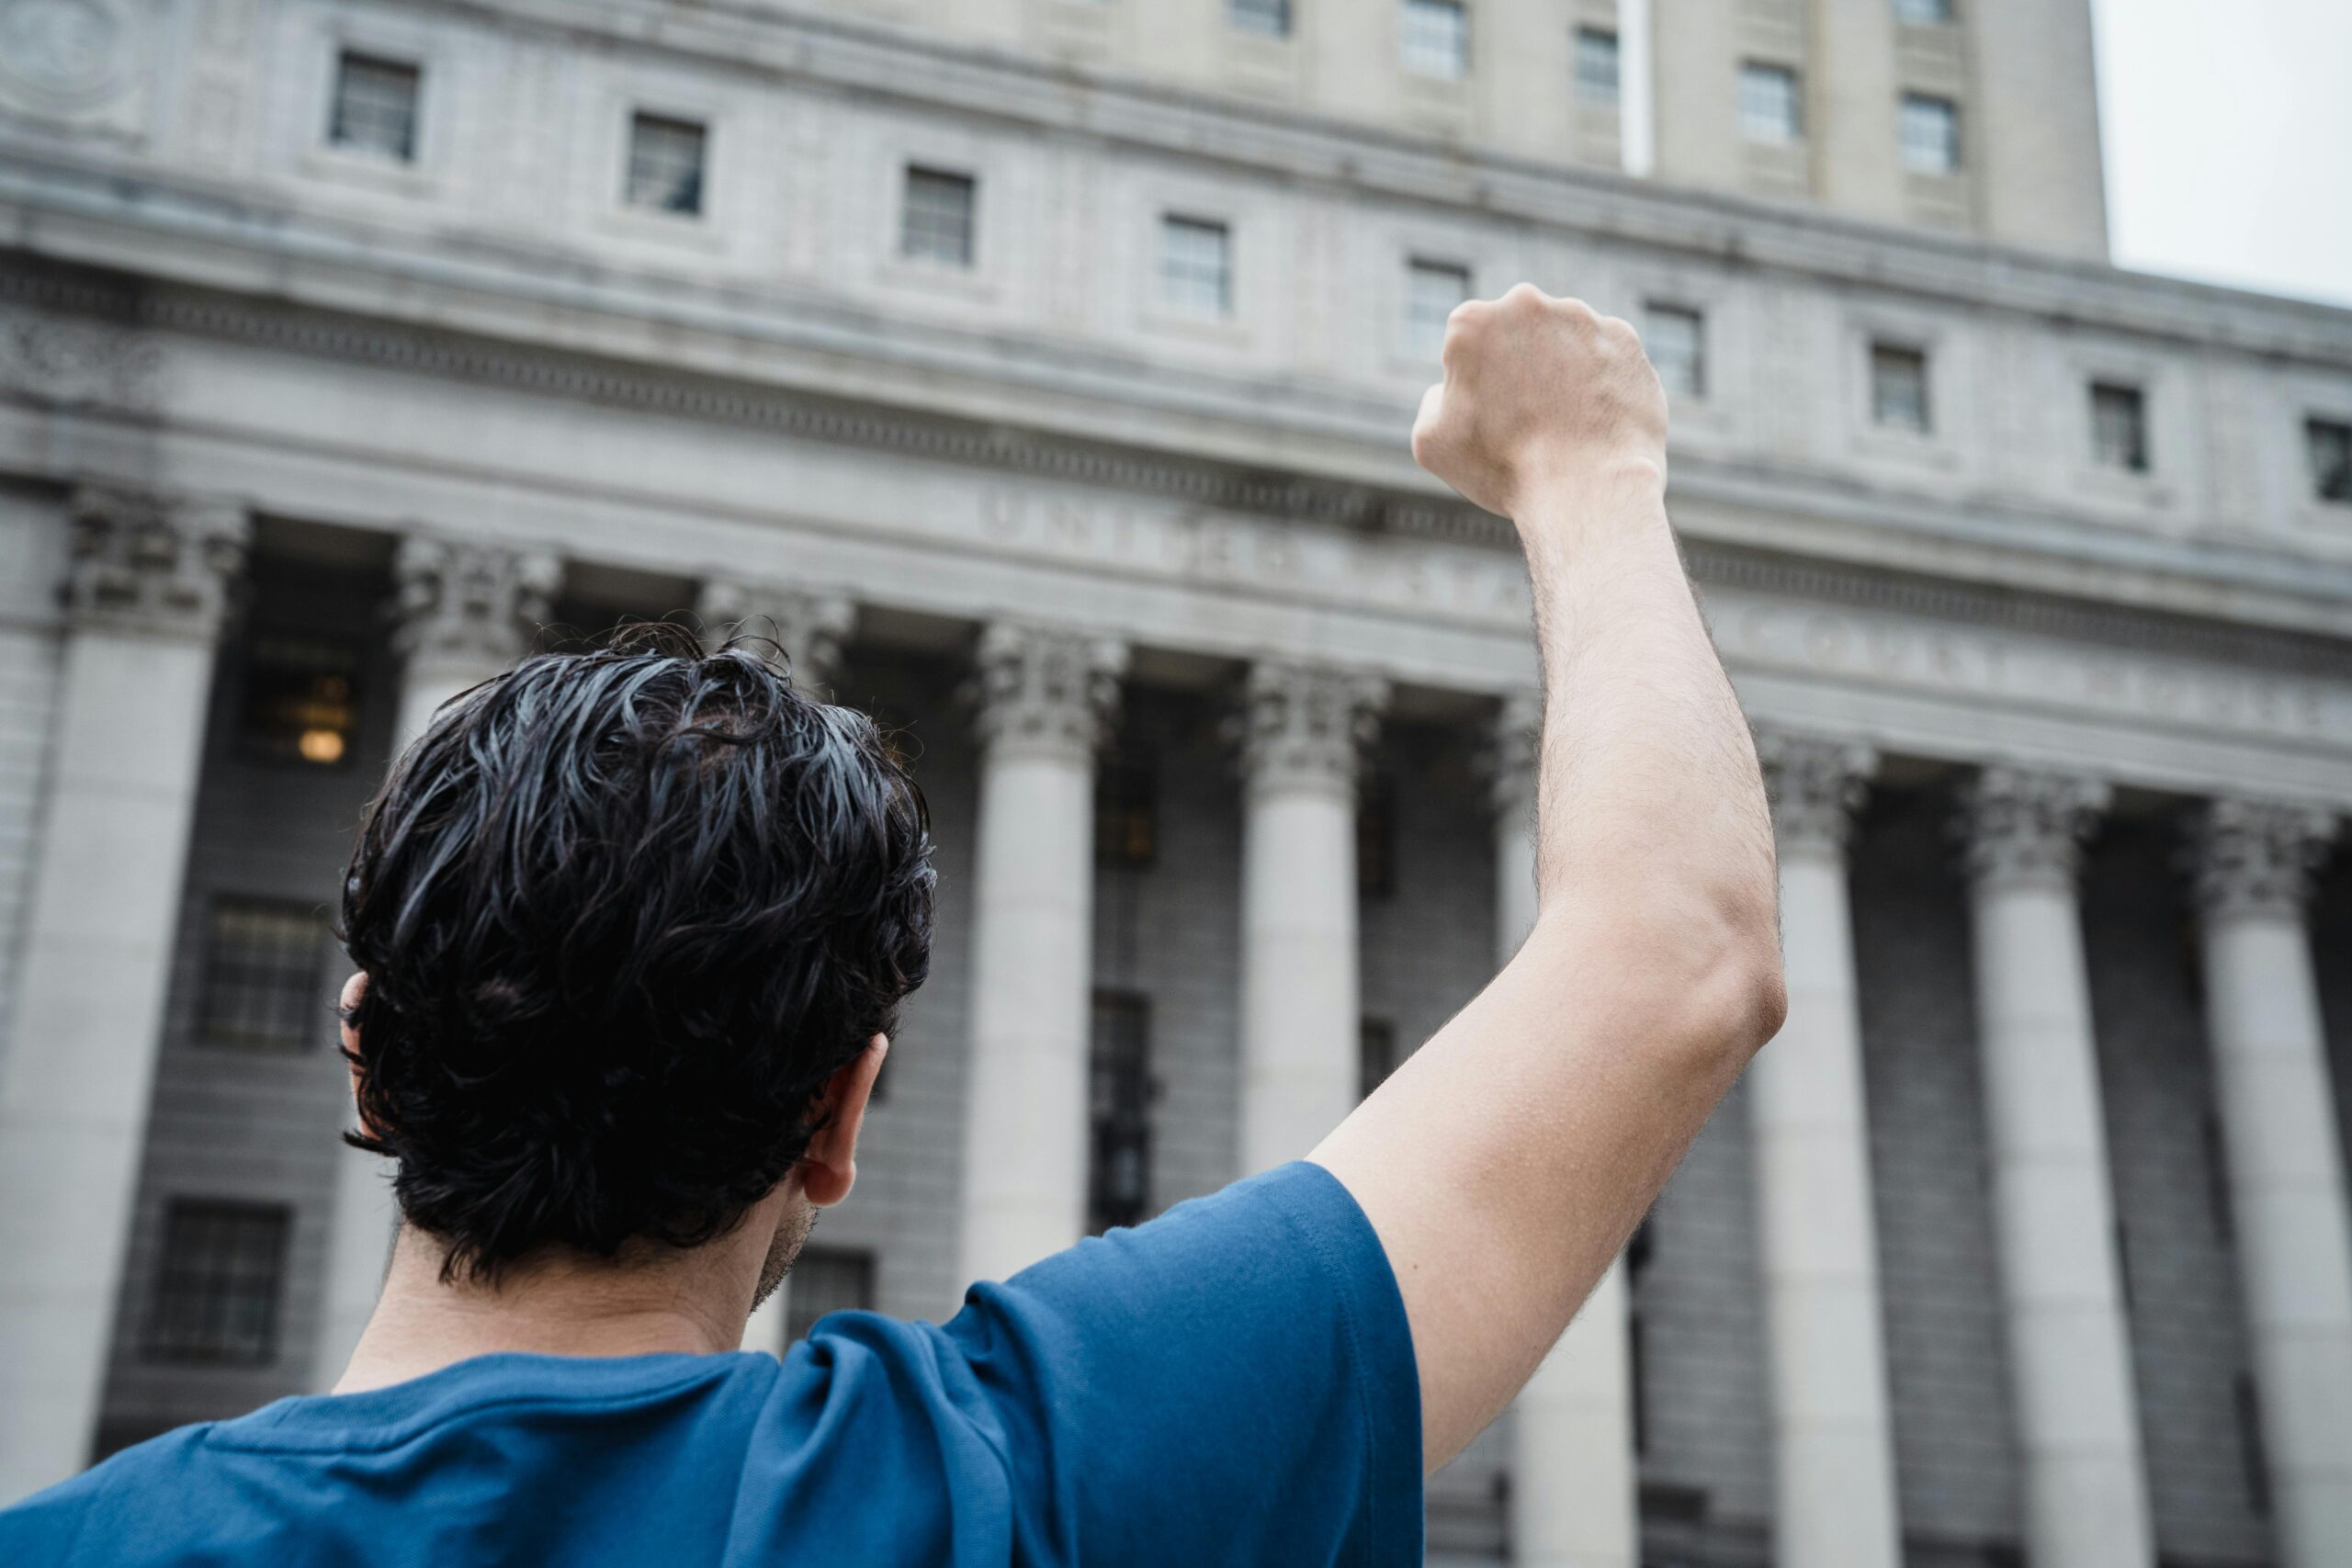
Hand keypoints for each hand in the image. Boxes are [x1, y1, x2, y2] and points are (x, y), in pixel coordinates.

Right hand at [1410, 285, 1667, 519]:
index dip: (1475, 384)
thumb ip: (1434, 400)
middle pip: (1517, 334)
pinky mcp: (1624, 339)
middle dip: (1519, 366)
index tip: (1489, 418)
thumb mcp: (1431, 442)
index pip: (1468, 345)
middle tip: (1527, 419)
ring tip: (1566, 425)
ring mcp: (1582, 318)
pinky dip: (1600, 380)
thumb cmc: (1503, 469)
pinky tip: (1595, 419)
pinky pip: (1605, 355)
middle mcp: (1527, 304)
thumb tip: (1452, 387)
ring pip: (1563, 341)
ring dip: (1561, 371)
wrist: (1587, 488)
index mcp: (1472, 321)